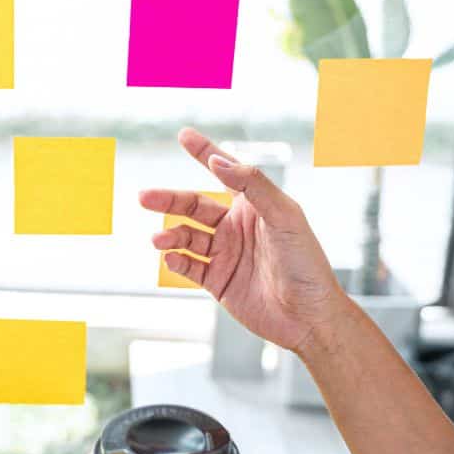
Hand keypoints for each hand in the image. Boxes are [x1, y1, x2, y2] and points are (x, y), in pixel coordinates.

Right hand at [140, 128, 349, 352]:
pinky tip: (171, 258)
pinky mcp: (217, 282)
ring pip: (187, 237)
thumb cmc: (306, 263)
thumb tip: (218, 162)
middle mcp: (236, 228)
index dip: (204, 153)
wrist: (308, 317)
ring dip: (170, 235)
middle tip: (145, 197)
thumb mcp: (284, 216)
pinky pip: (189, 267)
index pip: (224, 174)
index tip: (184, 136)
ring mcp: (226, 255)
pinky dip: (176, 261)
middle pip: (194, 206)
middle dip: (169, 200)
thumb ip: (251, 185)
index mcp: (254, 206)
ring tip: (159, 239)